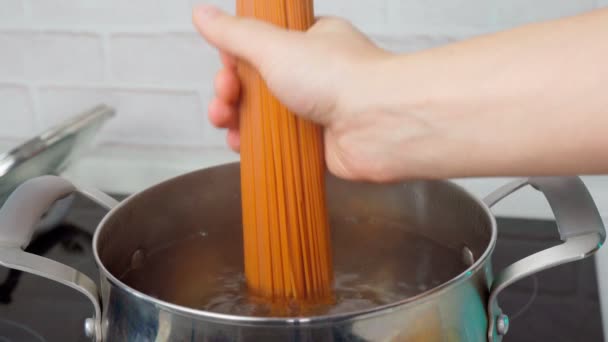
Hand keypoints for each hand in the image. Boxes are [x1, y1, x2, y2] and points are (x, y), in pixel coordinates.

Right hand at [192, 5, 431, 181]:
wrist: (379, 124)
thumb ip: (236, 34)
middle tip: (224, 97)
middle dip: (231, 90)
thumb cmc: (339, 78)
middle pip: (257, 83)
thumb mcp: (275, 46)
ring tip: (224, 121)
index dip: (236, 58)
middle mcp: (313, 75)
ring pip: (263, 115)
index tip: (225, 66)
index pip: (261, 47)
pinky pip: (277, 144)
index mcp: (309, 42)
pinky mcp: (316, 144)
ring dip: (236, 117)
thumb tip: (203, 14)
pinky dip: (255, 144)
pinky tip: (239, 144)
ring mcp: (316, 111)